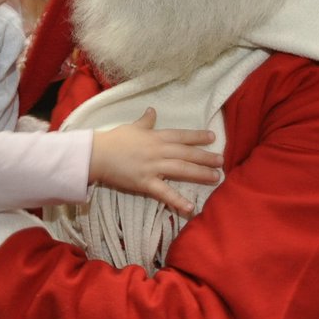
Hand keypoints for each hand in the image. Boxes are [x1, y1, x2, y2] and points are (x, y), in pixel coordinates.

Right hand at [89, 108, 223, 215]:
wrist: (96, 154)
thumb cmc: (113, 139)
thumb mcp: (132, 127)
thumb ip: (146, 121)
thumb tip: (153, 110)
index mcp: (155, 137)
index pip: (181, 136)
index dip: (197, 136)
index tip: (212, 137)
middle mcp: (158, 151)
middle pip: (186, 153)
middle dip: (205, 157)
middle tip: (221, 160)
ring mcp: (153, 167)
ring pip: (181, 170)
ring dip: (200, 173)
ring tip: (216, 177)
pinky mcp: (145, 183)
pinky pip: (164, 193)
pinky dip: (178, 201)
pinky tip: (191, 208)